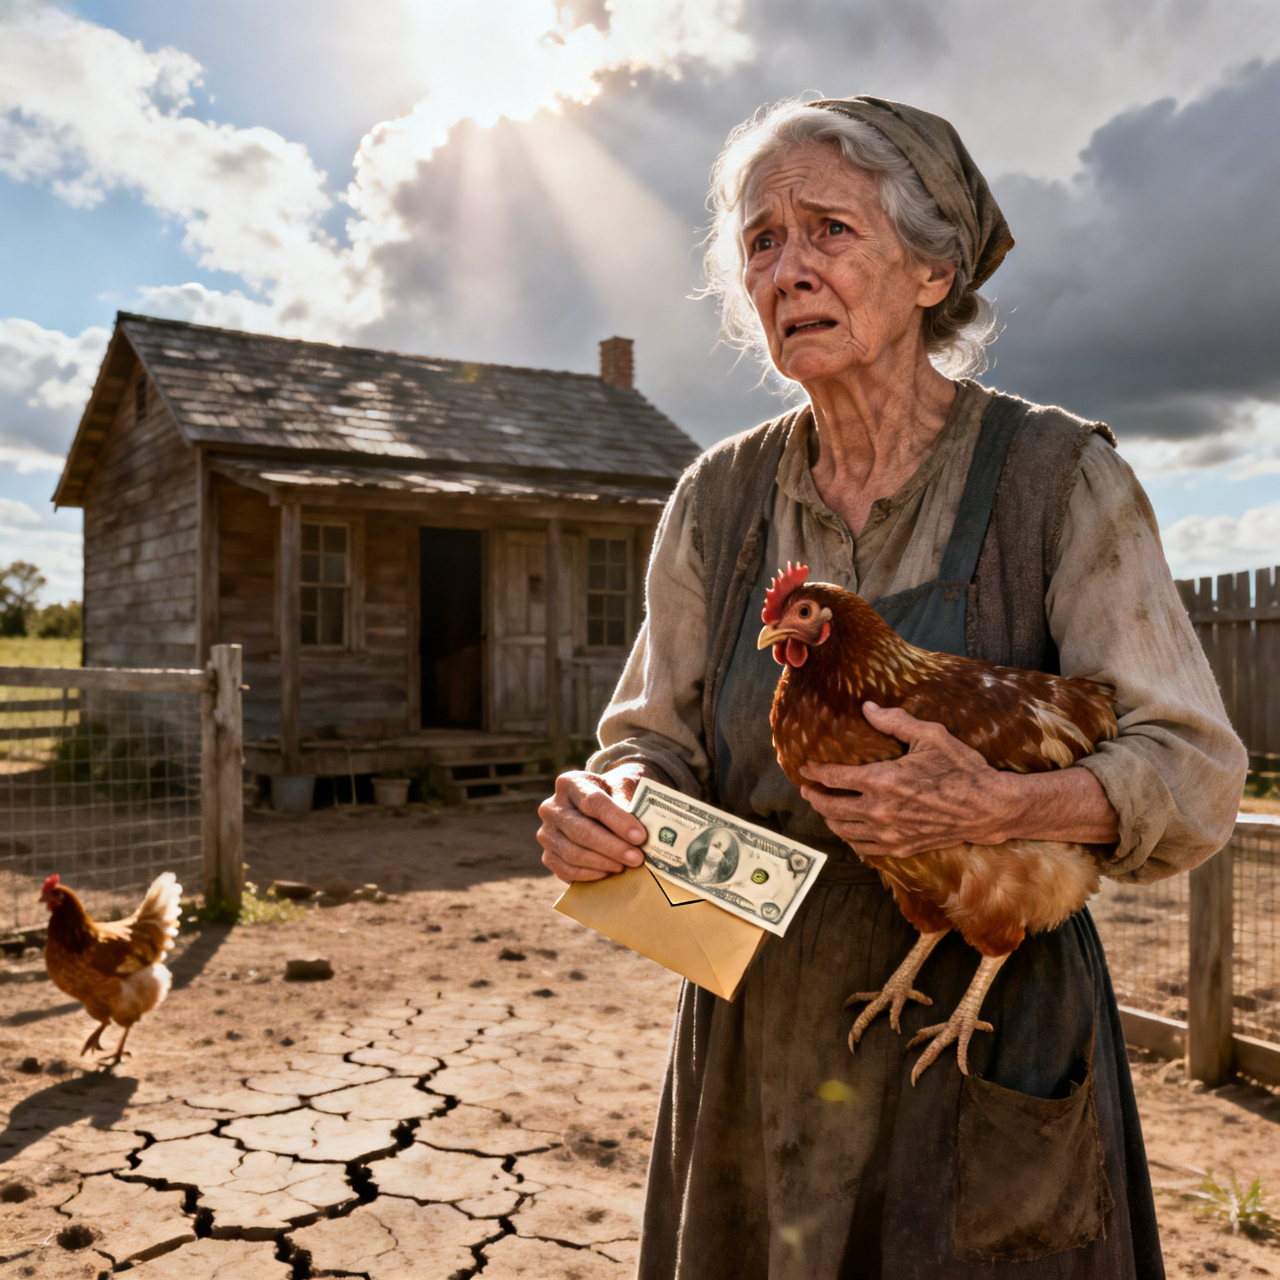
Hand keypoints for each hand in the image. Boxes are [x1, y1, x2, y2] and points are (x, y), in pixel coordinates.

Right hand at [537, 763, 648, 882]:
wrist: (602, 804)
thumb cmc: (617, 794)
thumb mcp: (626, 787)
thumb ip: (630, 805)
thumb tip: (638, 834)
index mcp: (570, 783)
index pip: (593, 802)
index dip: (617, 821)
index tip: (640, 836)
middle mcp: (552, 807)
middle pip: (581, 830)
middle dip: (612, 847)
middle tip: (637, 858)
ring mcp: (547, 833)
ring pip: (572, 853)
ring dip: (602, 863)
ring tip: (626, 866)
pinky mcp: (548, 855)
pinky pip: (566, 870)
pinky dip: (589, 874)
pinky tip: (608, 873)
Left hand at [799, 702, 1010, 857]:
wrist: (988, 808)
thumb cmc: (961, 769)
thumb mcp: (930, 736)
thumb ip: (895, 721)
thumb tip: (867, 707)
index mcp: (883, 780)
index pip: (834, 777)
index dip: (815, 771)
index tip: (807, 768)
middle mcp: (880, 810)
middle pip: (831, 806)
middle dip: (815, 796)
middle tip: (808, 789)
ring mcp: (890, 833)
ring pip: (844, 829)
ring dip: (829, 818)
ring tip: (825, 807)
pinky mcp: (901, 848)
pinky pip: (863, 848)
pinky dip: (850, 838)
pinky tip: (850, 829)